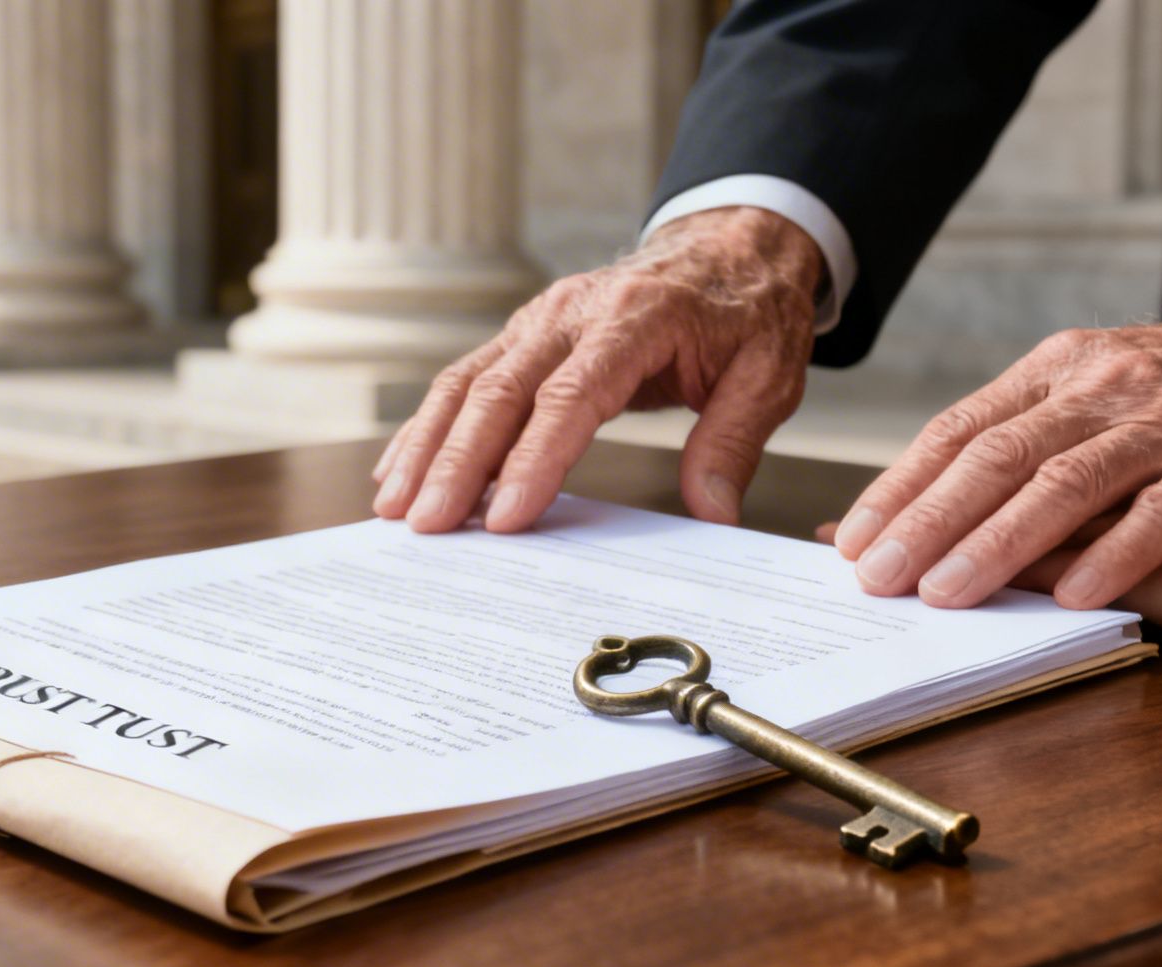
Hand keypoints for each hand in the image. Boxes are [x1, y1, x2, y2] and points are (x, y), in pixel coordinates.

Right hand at [372, 207, 823, 531]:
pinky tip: (401, 469)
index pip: (571, 396)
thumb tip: (712, 514)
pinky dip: (429, 427)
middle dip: (457, 463)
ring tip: (394, 506)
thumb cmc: (747, 312)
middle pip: (500, 391)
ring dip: (425, 446)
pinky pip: (465, 379)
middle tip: (428, 525)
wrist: (729, 247)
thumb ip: (732, 443)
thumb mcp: (768, 375)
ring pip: (467, 382)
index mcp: (636, 319)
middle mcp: (572, 313)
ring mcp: (540, 320)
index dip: (534, 459)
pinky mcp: (524, 334)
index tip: (507, 518)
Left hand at [830, 295, 1161, 609]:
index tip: (850, 542)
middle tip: (878, 578)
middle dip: (928, 523)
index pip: (959, 431)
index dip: (900, 488)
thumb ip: (1025, 438)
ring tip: (948, 594)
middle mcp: (1103, 389)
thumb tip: (932, 508)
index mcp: (1058, 369)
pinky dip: (1117, 552)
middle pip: (997, 458)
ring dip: (999, 543)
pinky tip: (1073, 595)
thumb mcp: (1098, 388)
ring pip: (1065, 482)